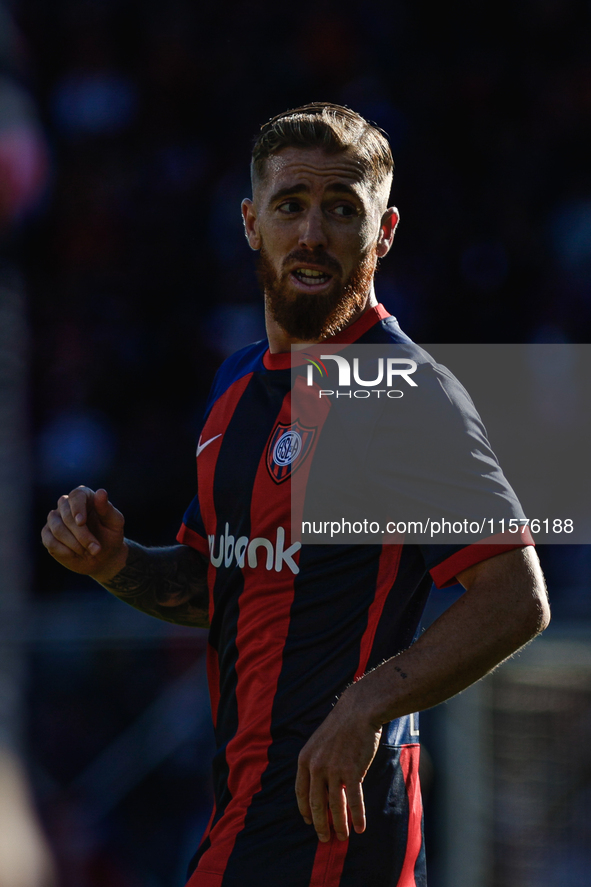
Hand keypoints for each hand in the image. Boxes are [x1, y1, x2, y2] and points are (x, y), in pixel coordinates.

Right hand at [41, 486, 126, 581]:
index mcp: (84, 496)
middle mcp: (66, 504)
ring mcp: (54, 519)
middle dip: (81, 535)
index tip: (81, 522)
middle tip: (96, 548)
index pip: (76, 495)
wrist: (104, 557)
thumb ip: (107, 508)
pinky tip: (75, 554)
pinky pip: (49, 541)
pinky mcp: (47, 534)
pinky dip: (63, 550)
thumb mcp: (115, 523)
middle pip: (66, 515)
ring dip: (74, 544)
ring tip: (88, 551)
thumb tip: (101, 492)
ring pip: (57, 528)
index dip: (77, 508)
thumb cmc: (111, 536)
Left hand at [295, 685, 381, 842]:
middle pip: (316, 804)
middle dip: (320, 824)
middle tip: (325, 838)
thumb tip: (320, 785)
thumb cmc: (341, 725)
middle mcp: (316, 767)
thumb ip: (317, 762)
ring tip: (343, 837)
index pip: (301, 792)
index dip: (304, 810)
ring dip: (339, 825)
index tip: (309, 822)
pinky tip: (360, 828)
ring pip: (335, 806)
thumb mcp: (320, 742)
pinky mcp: (352, 771)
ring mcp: (334, 770)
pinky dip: (357, 816)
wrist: (358, 710)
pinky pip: (354, 800)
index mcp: (305, 759)